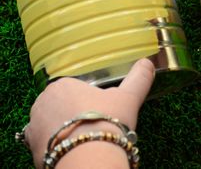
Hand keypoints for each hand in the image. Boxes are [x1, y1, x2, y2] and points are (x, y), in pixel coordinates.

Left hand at [25, 58, 154, 167]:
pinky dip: (49, 144)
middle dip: (72, 115)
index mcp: (65, 84)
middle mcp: (45, 98)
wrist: (90, 160)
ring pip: (49, 121)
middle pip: (60, 105)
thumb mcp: (128, 98)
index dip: (87, 104)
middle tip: (90, 129)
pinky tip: (66, 148)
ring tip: (79, 141)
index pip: (73, 90)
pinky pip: (39, 140)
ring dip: (60, 128)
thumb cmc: (108, 123)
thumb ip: (138, 78)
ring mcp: (35, 121)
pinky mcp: (31, 143)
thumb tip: (148, 62)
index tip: (97, 115)